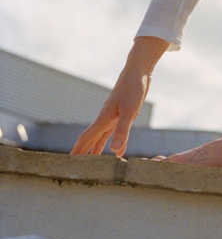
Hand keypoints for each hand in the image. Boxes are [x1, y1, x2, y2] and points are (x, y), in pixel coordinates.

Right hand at [70, 37, 168, 157]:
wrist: (138, 71)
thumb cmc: (132, 88)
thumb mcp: (129, 111)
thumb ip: (122, 131)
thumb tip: (114, 152)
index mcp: (103, 120)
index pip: (86, 139)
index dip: (77, 152)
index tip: (67, 164)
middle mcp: (105, 119)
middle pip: (91, 139)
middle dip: (82, 153)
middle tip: (75, 168)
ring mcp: (113, 116)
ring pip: (101, 137)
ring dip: (96, 150)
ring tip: (93, 164)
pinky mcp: (122, 114)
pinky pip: (115, 132)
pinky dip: (115, 143)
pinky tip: (118, 153)